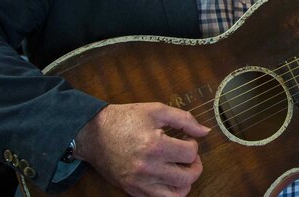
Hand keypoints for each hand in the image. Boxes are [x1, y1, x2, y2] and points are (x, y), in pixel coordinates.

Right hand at [74, 102, 209, 196]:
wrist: (94, 134)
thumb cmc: (125, 119)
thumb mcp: (156, 110)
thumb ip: (184, 120)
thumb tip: (205, 131)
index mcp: (154, 145)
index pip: (190, 153)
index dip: (193, 144)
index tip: (186, 140)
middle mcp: (148, 168)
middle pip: (188, 177)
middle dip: (194, 165)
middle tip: (187, 156)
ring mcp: (139, 183)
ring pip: (177, 195)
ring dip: (184, 182)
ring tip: (179, 169)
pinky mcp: (133, 191)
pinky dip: (169, 192)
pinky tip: (167, 178)